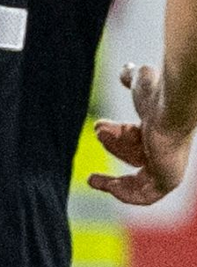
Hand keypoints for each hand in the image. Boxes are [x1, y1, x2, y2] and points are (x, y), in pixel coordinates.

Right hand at [88, 64, 193, 205]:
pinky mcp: (168, 180)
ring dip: (115, 168)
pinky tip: (108, 187)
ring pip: (136, 179)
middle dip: (113, 147)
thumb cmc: (156, 94)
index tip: (98, 129)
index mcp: (158, 133)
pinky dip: (126, 194)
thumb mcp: (138, 84)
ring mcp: (168, 168)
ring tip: (99, 149)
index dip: (116, 135)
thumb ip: (131, 79)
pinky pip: (146, 197)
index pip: (135, 141)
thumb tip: (125, 69)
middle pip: (134, 158)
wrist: (169, 106)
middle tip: (97, 134)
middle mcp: (164, 152)